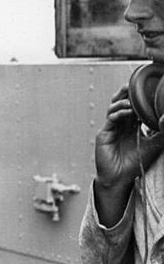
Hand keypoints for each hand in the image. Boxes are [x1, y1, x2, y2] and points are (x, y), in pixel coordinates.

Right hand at [94, 85, 163, 224]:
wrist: (120, 178)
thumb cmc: (135, 163)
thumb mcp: (154, 145)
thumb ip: (161, 132)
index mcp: (133, 126)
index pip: (136, 106)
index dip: (139, 97)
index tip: (146, 89)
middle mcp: (122, 124)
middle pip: (123, 103)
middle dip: (127, 93)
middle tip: (134, 85)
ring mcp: (112, 128)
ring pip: (115, 107)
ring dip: (123, 101)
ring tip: (132, 99)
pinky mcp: (105, 133)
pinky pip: (111, 118)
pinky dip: (119, 112)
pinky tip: (128, 111)